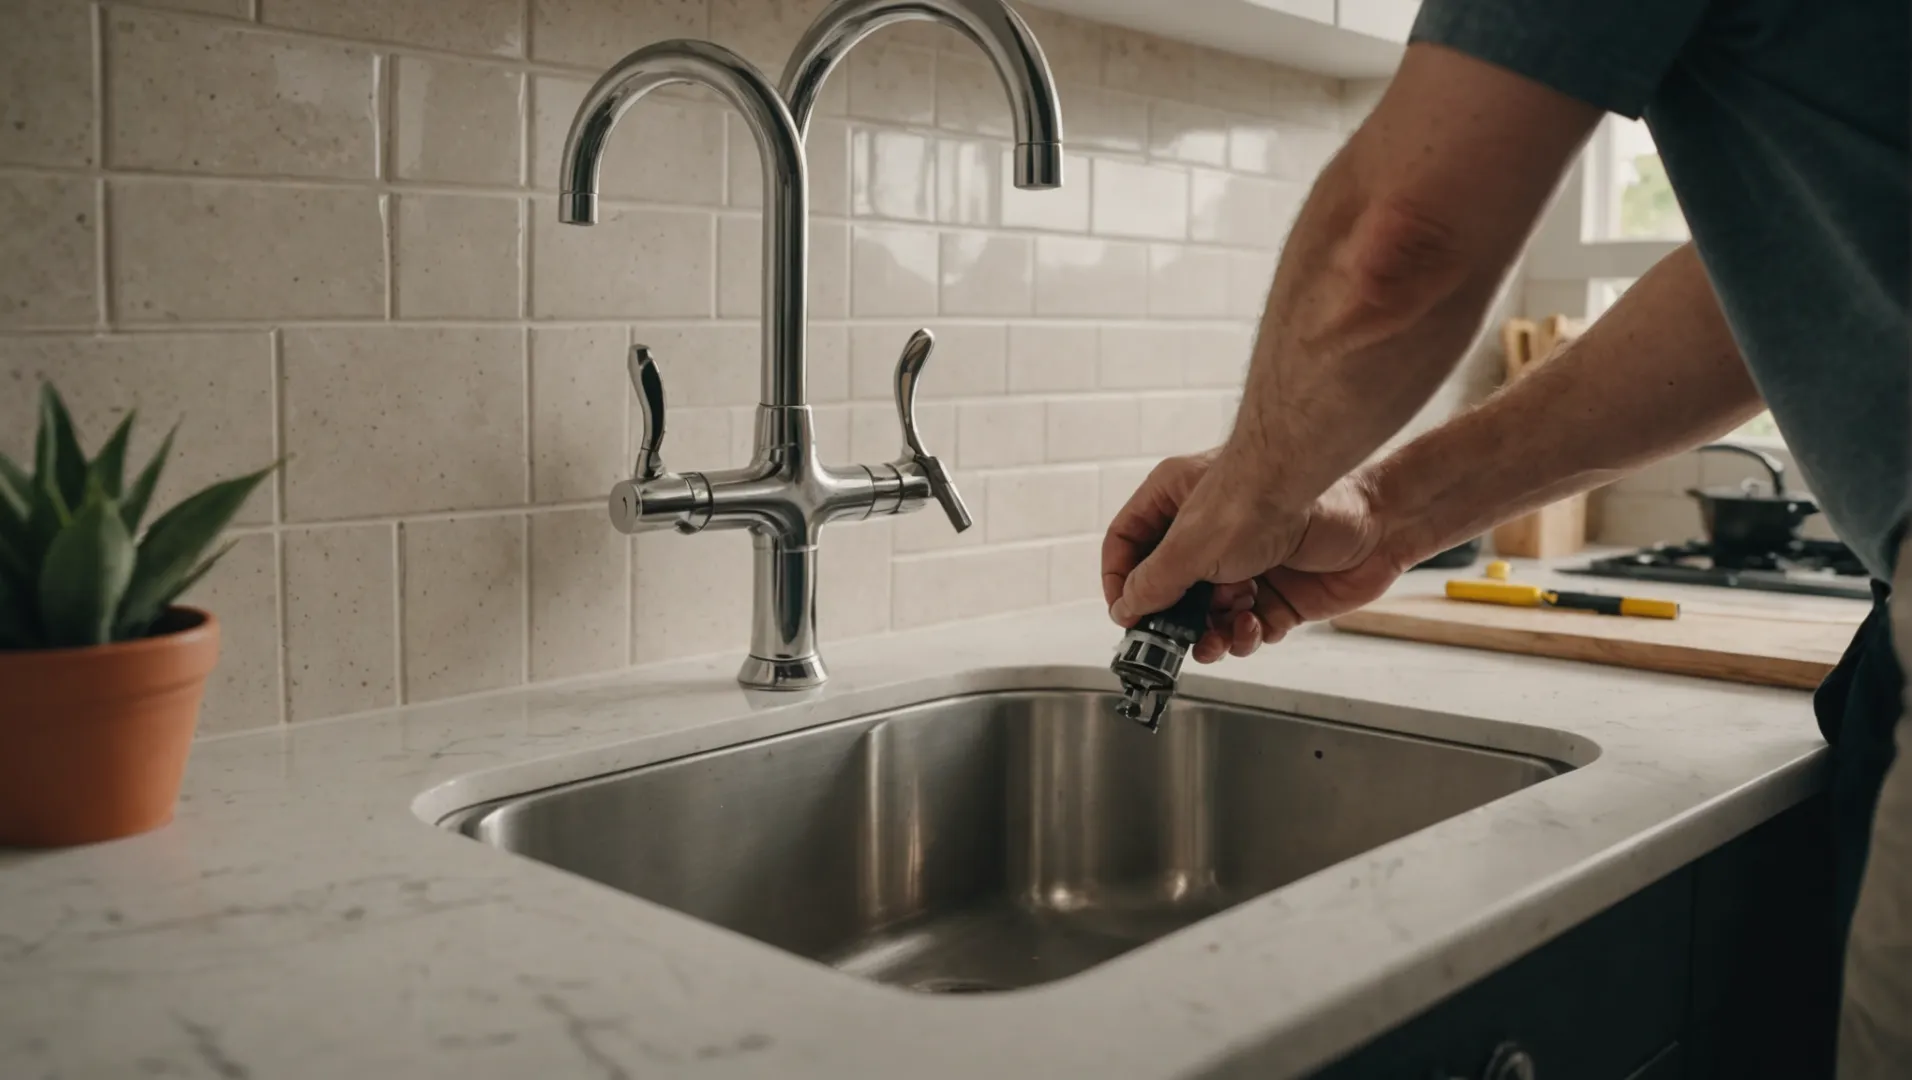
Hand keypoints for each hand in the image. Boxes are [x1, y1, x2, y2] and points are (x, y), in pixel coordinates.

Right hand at [1101, 451, 1403, 662]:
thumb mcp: (1194, 545)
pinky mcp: (1279, 591)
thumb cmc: (1273, 501)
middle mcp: (1209, 533)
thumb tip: (1127, 607)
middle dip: (1172, 621)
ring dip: (1210, 635)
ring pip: (1209, 615)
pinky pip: (1249, 626)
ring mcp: (1245, 563)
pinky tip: (1253, 628)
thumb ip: (1155, 582)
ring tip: (1217, 642)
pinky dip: (1247, 636)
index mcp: (1177, 502)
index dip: (1120, 580)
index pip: (1130, 543)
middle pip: (1170, 588)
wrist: (1362, 512)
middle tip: (1170, 645)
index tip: (1125, 616)